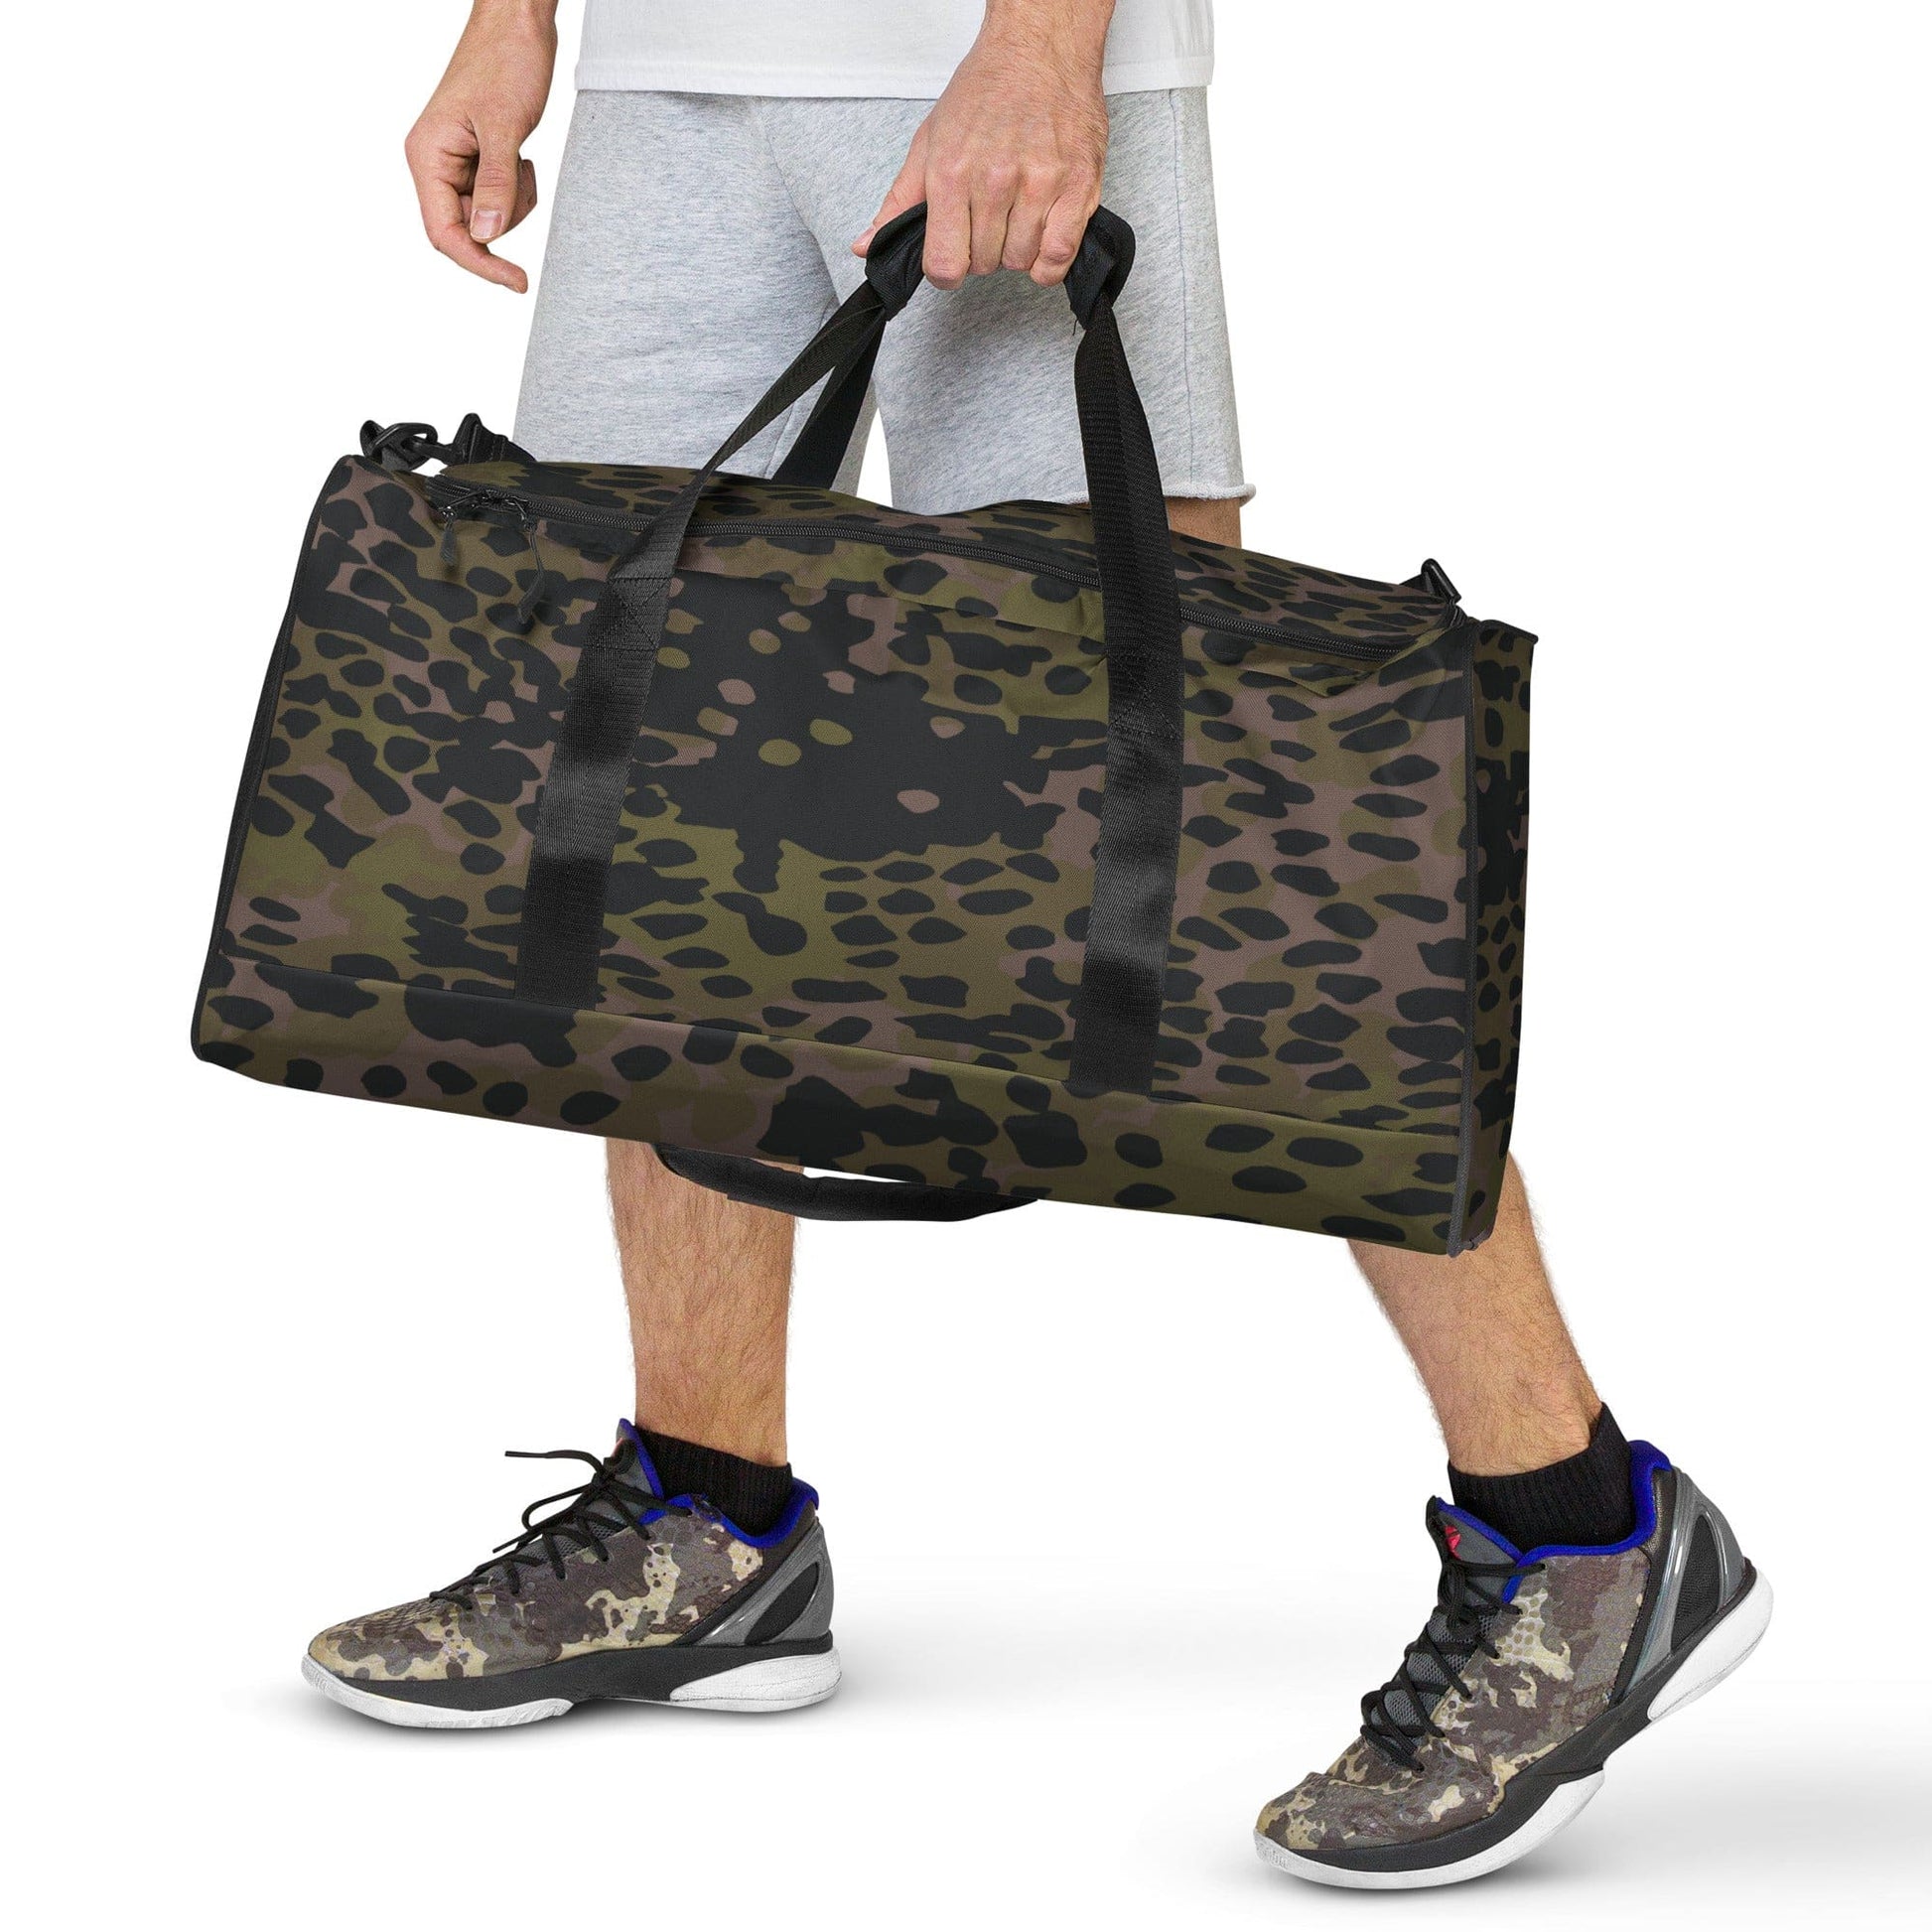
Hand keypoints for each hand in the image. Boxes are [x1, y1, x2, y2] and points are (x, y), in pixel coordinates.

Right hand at [404, 0, 557, 291]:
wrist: (518, 23)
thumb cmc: (506, 59)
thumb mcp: (506, 128)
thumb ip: (496, 185)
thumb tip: (487, 236)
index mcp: (427, 155)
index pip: (444, 232)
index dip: (479, 262)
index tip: (516, 280)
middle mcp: (435, 162)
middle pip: (468, 228)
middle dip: (504, 217)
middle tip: (524, 176)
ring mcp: (456, 162)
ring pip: (487, 216)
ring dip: (514, 202)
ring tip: (523, 160)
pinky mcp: (477, 158)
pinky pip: (498, 197)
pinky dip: (517, 189)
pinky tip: (522, 156)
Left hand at [854, 0, 1112, 288]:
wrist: (1040, 47)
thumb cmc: (986, 89)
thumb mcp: (929, 140)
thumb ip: (900, 200)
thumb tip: (867, 246)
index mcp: (952, 173)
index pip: (944, 264)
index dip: (945, 271)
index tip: (952, 257)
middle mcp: (995, 181)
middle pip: (983, 264)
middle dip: (982, 252)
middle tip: (987, 220)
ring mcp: (1040, 185)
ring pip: (1020, 262)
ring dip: (1016, 250)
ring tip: (1016, 217)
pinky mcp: (1078, 186)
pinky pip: (1059, 256)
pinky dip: (1048, 262)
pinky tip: (1041, 239)